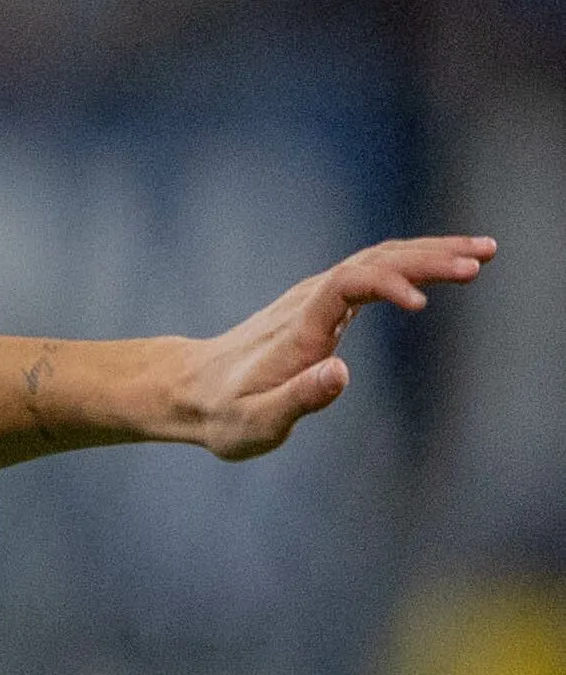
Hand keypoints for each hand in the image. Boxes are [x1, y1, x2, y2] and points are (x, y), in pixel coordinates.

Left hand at [171, 233, 495, 458]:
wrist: (190, 391)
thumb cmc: (223, 415)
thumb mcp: (255, 423)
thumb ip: (297, 400)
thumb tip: (341, 373)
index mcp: (300, 327)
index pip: (347, 285)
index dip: (386, 285)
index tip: (422, 305)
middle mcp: (310, 301)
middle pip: (374, 261)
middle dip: (428, 257)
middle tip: (482, 260)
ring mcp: (317, 296)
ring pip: (379, 259)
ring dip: (432, 252)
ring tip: (485, 252)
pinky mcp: (324, 302)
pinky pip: (376, 269)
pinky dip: (415, 262)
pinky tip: (450, 263)